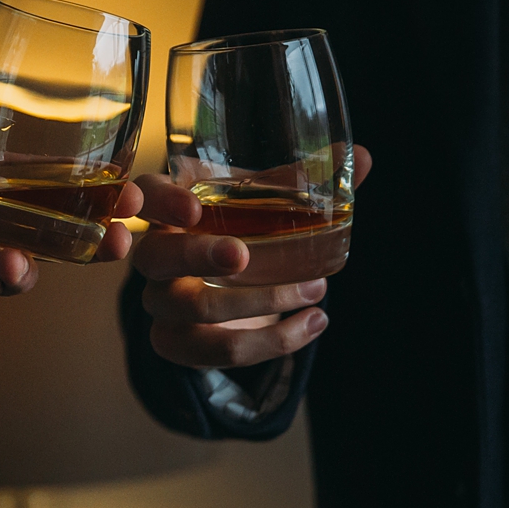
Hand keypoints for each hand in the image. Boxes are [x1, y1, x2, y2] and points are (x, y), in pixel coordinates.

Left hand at [0, 143, 143, 352]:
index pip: (33, 175)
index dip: (76, 172)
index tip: (116, 167)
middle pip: (52, 220)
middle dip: (97, 218)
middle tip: (129, 212)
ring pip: (35, 259)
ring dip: (68, 252)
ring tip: (95, 244)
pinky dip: (3, 280)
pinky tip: (13, 267)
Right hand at [130, 145, 371, 369]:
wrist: (229, 292)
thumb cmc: (241, 231)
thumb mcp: (262, 204)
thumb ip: (303, 183)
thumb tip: (363, 157)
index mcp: (167, 208)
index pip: (145, 196)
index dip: (162, 202)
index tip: (193, 208)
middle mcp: (153, 254)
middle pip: (155, 257)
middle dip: (199, 257)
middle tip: (244, 256)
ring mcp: (161, 302)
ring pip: (194, 309)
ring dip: (261, 302)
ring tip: (316, 289)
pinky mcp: (176, 343)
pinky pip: (217, 351)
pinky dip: (273, 343)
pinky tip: (312, 323)